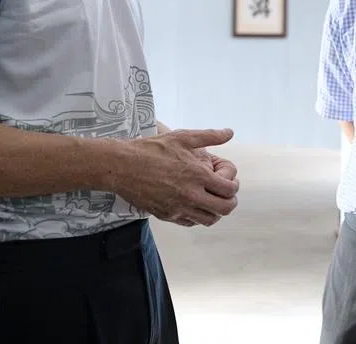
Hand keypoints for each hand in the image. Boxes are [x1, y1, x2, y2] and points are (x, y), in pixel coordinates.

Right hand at [112, 128, 239, 227]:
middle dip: (230, 202)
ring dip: (215, 212)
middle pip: (223, 209)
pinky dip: (197, 216)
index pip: (229, 190)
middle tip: (226, 194)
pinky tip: (194, 204)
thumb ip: (209, 136)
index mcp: (197, 175)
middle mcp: (190, 195)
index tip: (231, 182)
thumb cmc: (152, 149)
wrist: (121, 166)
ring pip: (208, 220)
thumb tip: (230, 132)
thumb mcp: (182, 137)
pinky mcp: (166, 215)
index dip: (234, 187)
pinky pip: (190, 222)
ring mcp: (177, 208)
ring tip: (211, 200)